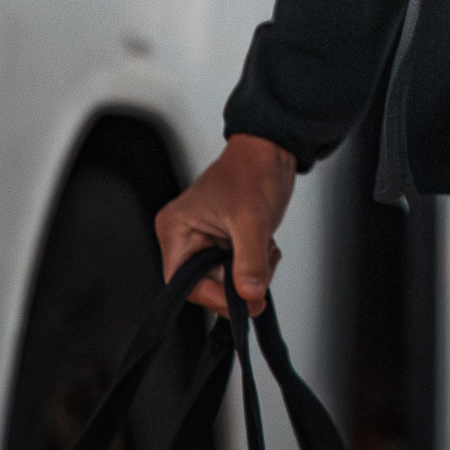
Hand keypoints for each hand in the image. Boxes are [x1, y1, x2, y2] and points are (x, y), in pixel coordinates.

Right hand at [154, 133, 295, 315]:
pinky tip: (265, 248)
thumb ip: (250, 261)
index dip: (212, 296)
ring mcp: (206, 240)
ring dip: (249, 275)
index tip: (240, 301)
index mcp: (176, 229)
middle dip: (236, 284)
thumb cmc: (252, 168)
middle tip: (259, 278)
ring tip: (265, 250)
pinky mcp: (224, 241)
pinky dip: (255, 266)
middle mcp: (186, 237)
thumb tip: (248, 293)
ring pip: (224, 280)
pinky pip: (237, 270)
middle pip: (205, 285)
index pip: (183, 283)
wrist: (273, 148)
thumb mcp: (252, 220)